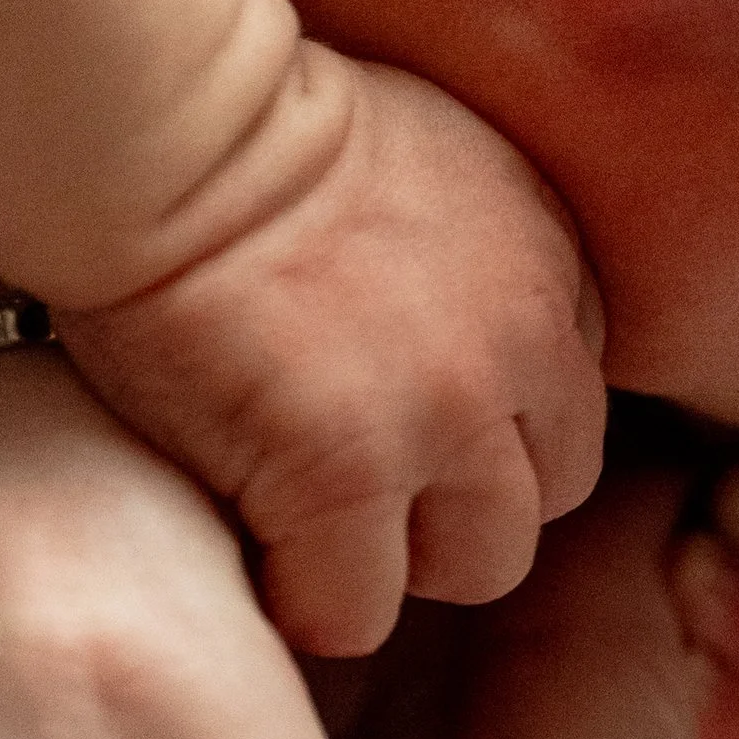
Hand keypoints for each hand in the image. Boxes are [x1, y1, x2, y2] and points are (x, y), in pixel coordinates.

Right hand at [58, 46, 608, 655]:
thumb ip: (467, 241)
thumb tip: (439, 315)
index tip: (408, 420)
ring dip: (398, 560)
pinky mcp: (346, 472)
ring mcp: (443, 413)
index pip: (568, 397)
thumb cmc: (247, 129)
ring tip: (309, 520)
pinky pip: (357, 609)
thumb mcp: (424, 147)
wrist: (170, 129)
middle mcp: (520, 340)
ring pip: (480, 565)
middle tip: (359, 484)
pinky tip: (252, 552)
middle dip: (464, 504)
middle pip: (551, 492)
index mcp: (542, 257)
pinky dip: (304, 601)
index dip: (490, 425)